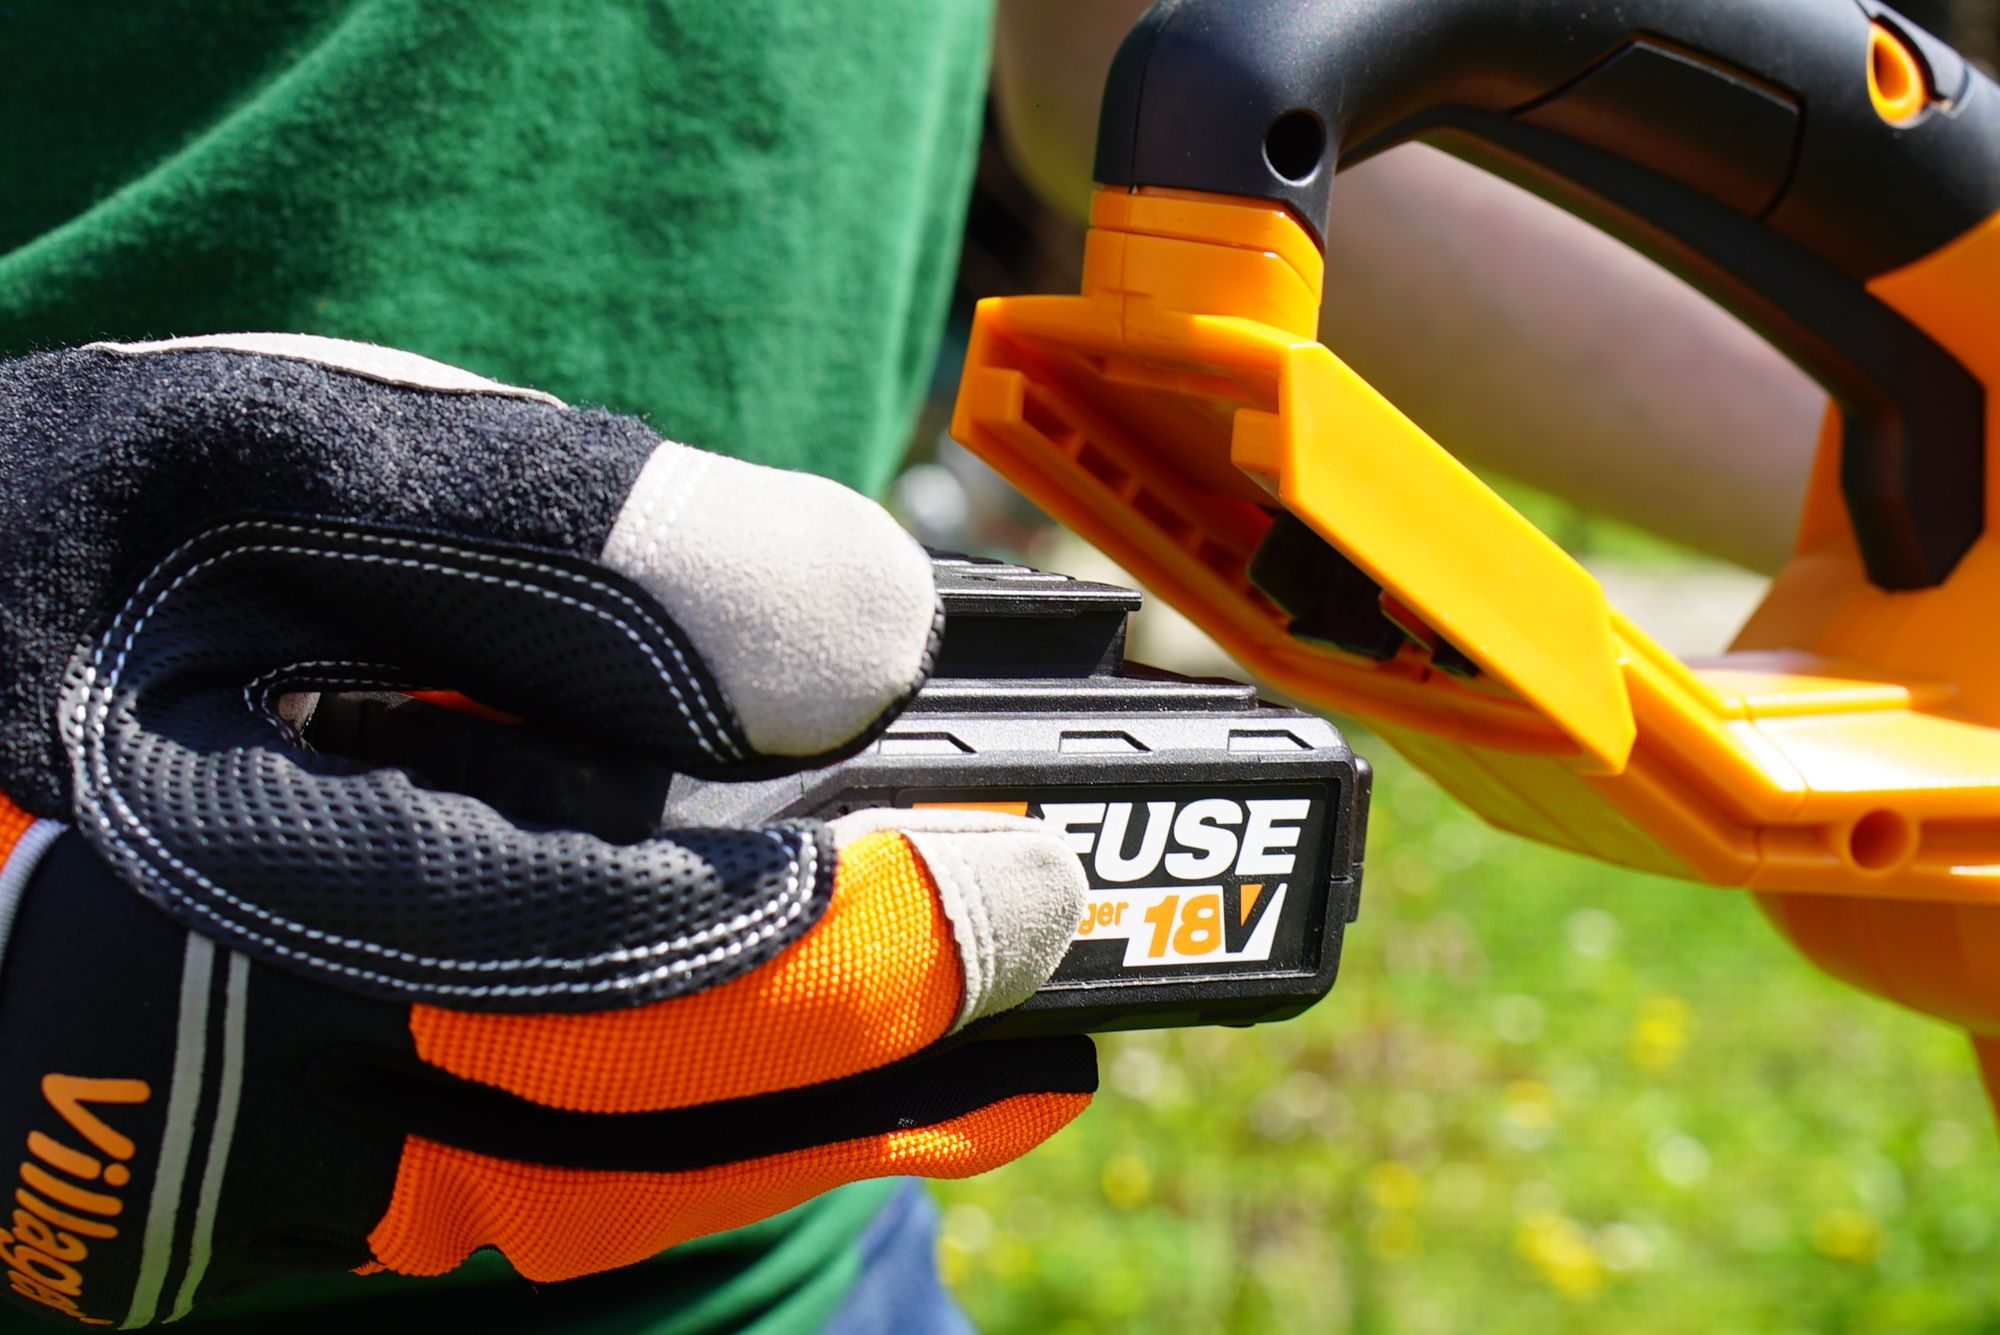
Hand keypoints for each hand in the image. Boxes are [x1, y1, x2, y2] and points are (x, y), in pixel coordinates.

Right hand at [0, 335, 1092, 1326]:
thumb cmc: (125, 547)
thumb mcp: (316, 460)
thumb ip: (591, 534)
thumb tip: (874, 632)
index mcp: (231, 862)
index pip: (610, 952)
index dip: (853, 938)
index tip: (1030, 878)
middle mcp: (218, 1068)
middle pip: (617, 1112)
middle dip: (872, 1040)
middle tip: (1053, 948)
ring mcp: (241, 1156)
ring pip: (583, 1194)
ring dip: (818, 1131)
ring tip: (1009, 1066)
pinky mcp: (268, 1179)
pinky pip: (519, 1193)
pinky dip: (701, 1149)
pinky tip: (831, 1090)